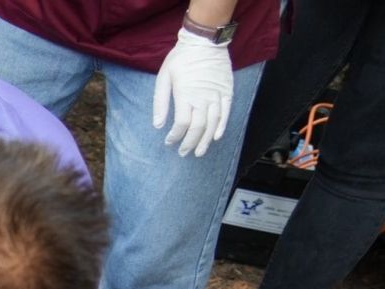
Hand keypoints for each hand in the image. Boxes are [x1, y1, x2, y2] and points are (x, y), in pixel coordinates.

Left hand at [152, 30, 233, 156]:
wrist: (205, 41)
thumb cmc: (181, 58)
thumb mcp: (163, 77)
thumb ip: (160, 102)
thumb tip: (157, 125)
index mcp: (185, 95)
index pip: (182, 124)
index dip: (175, 136)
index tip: (169, 142)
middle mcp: (203, 97)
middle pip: (198, 128)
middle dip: (190, 143)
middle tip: (184, 153)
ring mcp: (217, 95)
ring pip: (213, 123)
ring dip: (206, 140)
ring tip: (200, 151)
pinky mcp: (227, 91)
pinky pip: (226, 112)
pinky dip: (222, 126)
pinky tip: (216, 137)